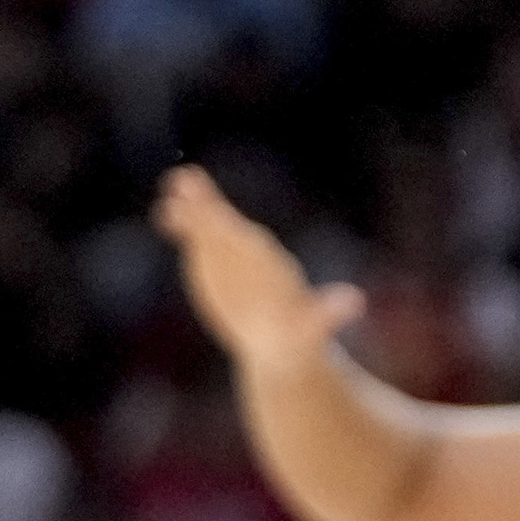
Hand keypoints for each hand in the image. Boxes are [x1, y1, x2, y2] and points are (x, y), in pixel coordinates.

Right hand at [156, 165, 364, 373]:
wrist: (280, 338)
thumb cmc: (297, 332)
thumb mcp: (313, 327)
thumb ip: (328, 313)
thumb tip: (355, 302)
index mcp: (272, 265)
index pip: (250, 243)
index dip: (234, 230)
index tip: (217, 215)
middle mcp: (250, 253)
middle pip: (226, 228)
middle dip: (208, 210)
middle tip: (186, 181)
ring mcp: (229, 255)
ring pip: (208, 230)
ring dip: (191, 212)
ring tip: (173, 187)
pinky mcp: (213, 263)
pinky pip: (196, 240)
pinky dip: (182, 226)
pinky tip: (164, 213)